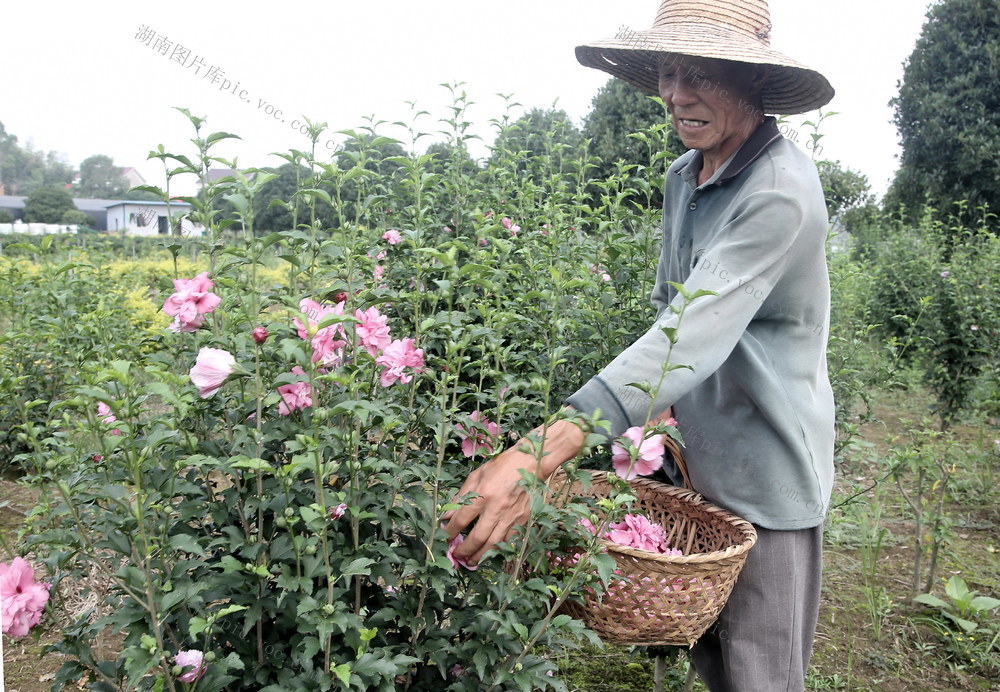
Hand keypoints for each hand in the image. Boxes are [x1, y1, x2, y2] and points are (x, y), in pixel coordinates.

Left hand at [442, 418, 584, 565]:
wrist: (531, 463)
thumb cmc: (501, 466)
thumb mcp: (476, 475)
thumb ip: (462, 496)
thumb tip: (447, 515)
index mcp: (482, 495)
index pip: (461, 520)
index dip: (450, 532)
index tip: (445, 538)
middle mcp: (496, 508)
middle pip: (477, 537)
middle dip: (464, 550)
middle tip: (456, 556)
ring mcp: (511, 516)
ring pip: (493, 544)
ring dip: (480, 556)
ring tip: (470, 562)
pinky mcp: (523, 520)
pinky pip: (509, 541)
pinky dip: (499, 550)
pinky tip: (491, 554)